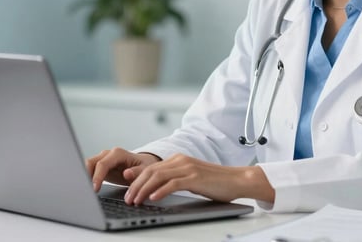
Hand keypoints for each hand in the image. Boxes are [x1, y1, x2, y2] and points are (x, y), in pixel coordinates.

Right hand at [85, 147, 160, 191]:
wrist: (143, 166)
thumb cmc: (144, 168)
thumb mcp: (145, 171)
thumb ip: (136, 172)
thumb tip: (126, 173)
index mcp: (118, 154)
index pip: (103, 164)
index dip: (97, 177)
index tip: (94, 189)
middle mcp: (108, 154)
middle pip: (90, 162)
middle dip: (85, 175)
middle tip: (84, 191)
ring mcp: (103, 159)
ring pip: (87, 165)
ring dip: (83, 176)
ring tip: (83, 190)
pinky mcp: (100, 166)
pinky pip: (88, 170)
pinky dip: (85, 177)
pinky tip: (85, 187)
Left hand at [123, 153, 274, 205]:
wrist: (237, 180)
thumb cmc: (216, 182)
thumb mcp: (192, 179)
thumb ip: (175, 179)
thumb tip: (156, 190)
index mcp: (179, 159)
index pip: (152, 166)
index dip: (136, 175)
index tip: (124, 184)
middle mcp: (181, 160)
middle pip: (151, 170)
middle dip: (136, 185)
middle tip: (127, 198)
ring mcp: (188, 168)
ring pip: (158, 176)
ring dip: (144, 189)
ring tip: (136, 201)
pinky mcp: (195, 178)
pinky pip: (173, 183)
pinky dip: (160, 191)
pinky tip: (153, 198)